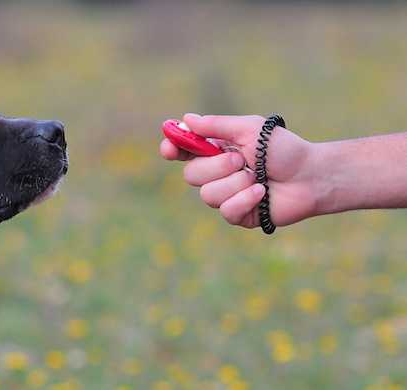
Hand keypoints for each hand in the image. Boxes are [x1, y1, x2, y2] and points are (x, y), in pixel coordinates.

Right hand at [160, 114, 318, 228]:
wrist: (312, 175)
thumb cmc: (284, 149)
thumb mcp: (250, 129)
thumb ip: (217, 125)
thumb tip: (187, 119)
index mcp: (216, 150)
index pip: (184, 151)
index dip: (172, 149)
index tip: (170, 148)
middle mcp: (217, 174)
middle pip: (190, 175)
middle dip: (215, 166)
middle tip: (240, 160)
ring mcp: (226, 195)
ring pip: (208, 195)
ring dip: (236, 183)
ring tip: (258, 177)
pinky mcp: (238, 214)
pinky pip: (226, 211)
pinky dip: (245, 199)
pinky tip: (262, 192)